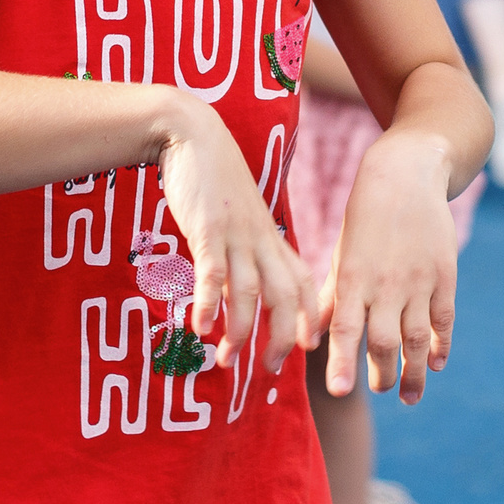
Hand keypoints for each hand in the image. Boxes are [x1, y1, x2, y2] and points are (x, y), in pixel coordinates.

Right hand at [158, 96, 316, 371]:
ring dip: (240, 330)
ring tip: (227, 360)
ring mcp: (236, 235)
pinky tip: (200, 327)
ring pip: (249, 291)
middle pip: (285, 296)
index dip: (309, 316)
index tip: (309, 348)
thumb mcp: (241, 216)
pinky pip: (213, 271)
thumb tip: (244, 284)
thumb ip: (248, 246)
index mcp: (271, 238)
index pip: (302, 282)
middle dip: (284, 335)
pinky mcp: (208, 228)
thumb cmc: (215, 181)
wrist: (194, 135)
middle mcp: (260, 240)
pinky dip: (208, 302)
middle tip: (271, 369)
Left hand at [321, 130, 459, 403]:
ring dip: (413, 372)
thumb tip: (311, 339)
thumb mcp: (341, 254)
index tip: (339, 392)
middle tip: (380, 390)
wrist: (406, 176)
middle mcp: (386, 283)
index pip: (346, 329)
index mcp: (354, 277)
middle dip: (382, 374)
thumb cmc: (364, 218)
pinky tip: (435, 364)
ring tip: (408, 396)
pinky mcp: (445, 274)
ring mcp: (419, 280)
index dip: (342, 362)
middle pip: (385, 342)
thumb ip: (330, 298)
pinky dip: (440, 345)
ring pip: (417, 338)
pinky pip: (443, 319)